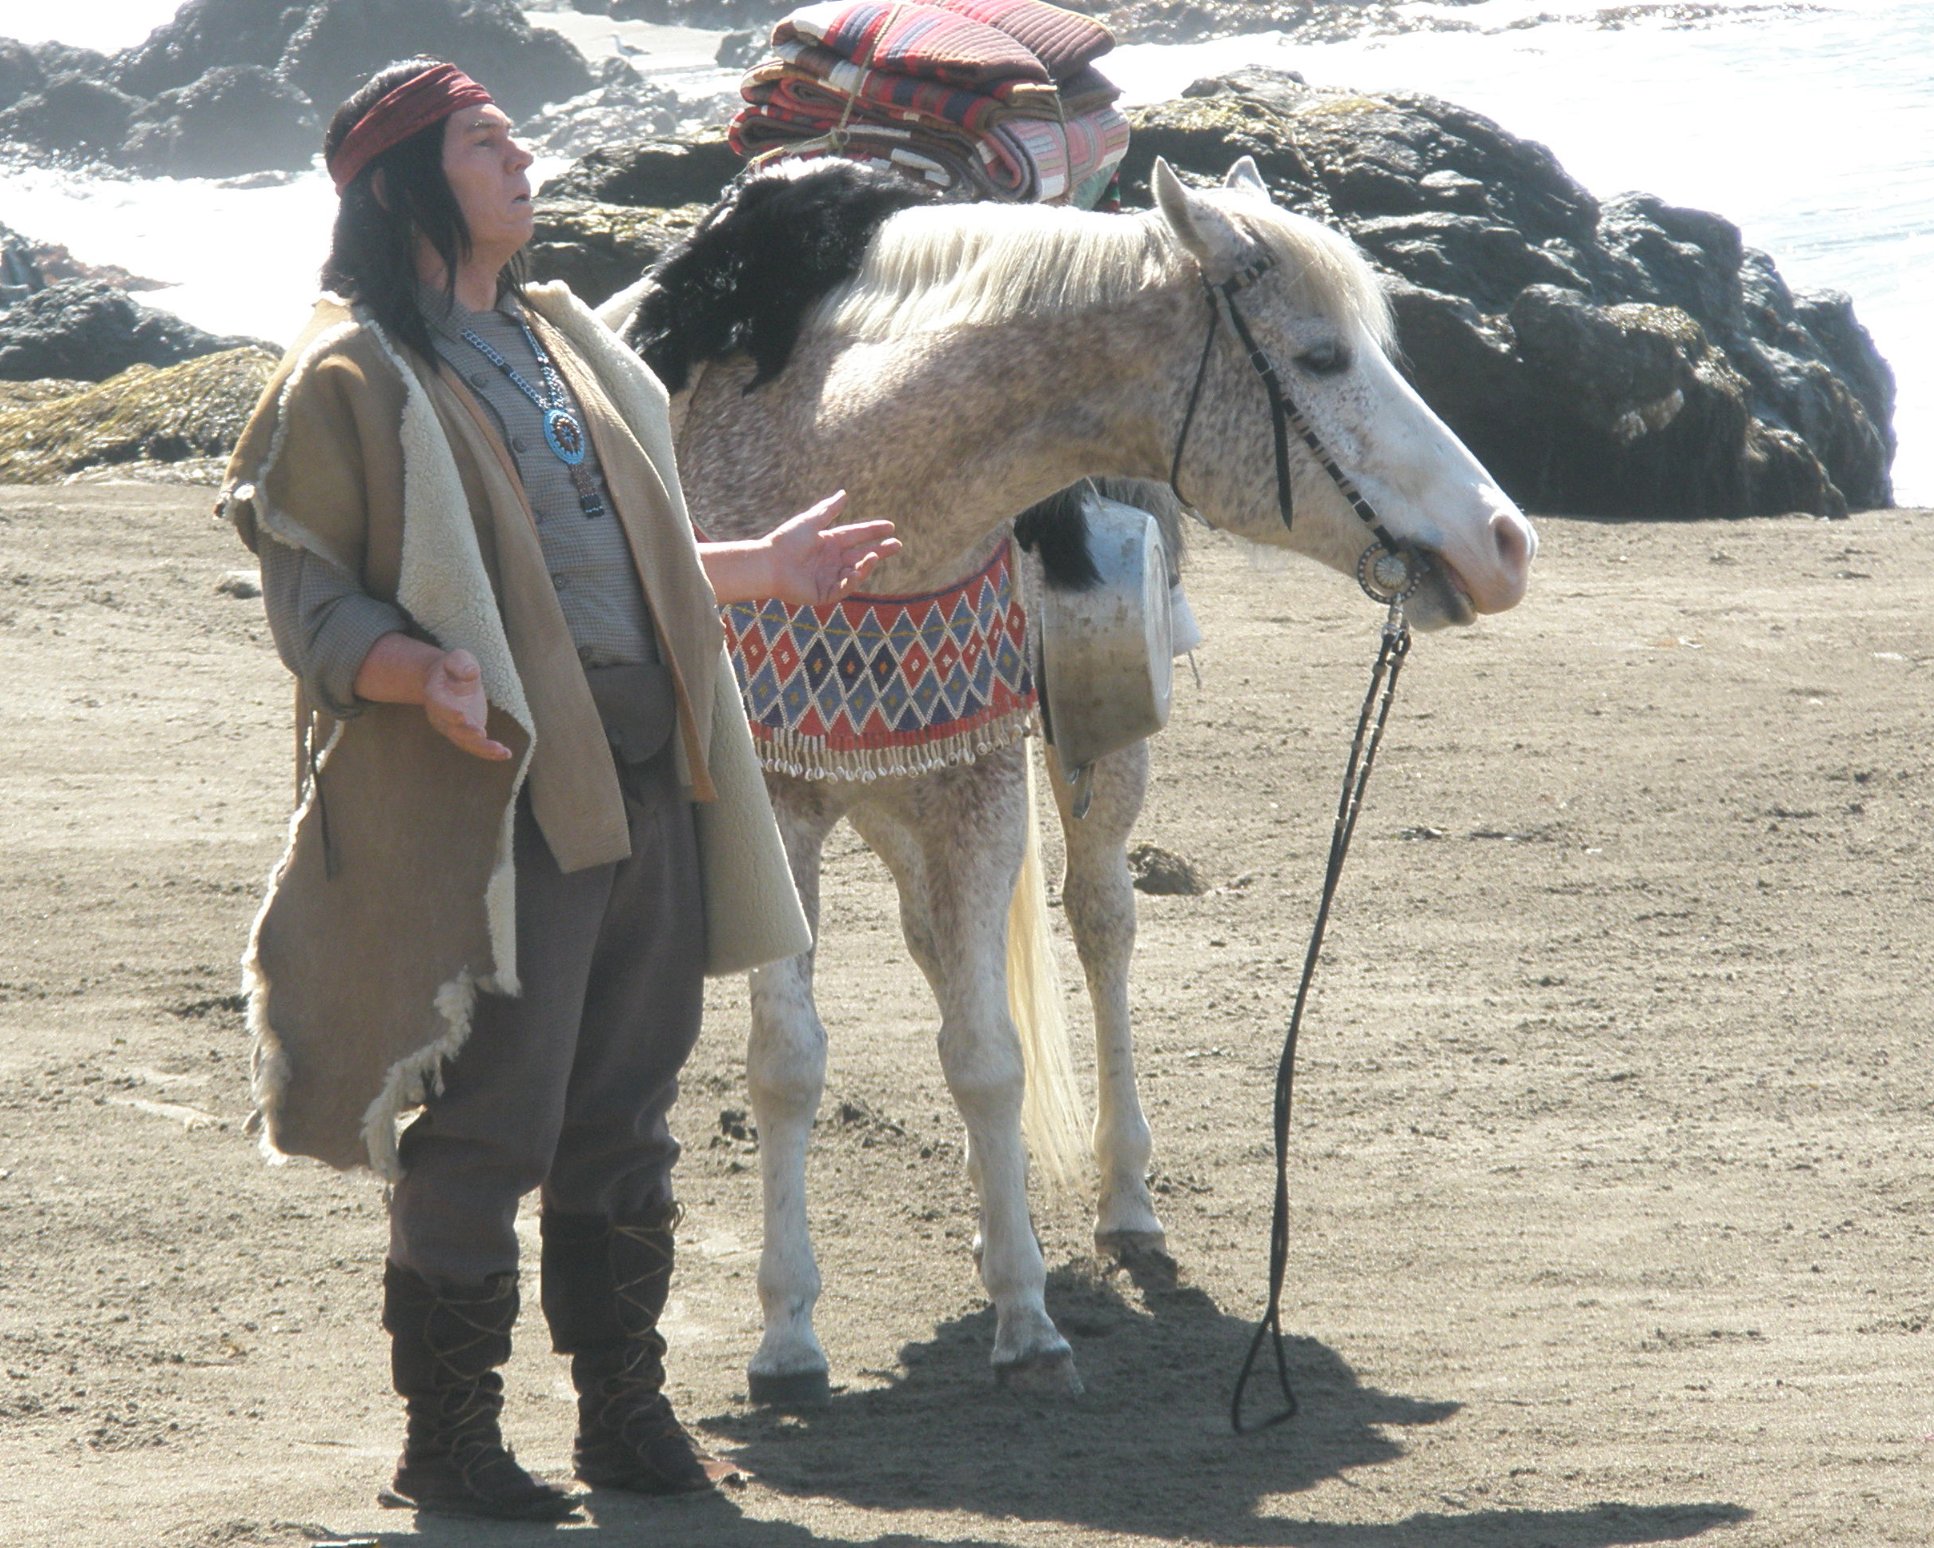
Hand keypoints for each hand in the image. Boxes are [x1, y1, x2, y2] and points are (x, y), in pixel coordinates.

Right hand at [422, 649, 511, 760]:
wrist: (446, 680)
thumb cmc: (453, 667)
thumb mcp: (458, 658)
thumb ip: (462, 664)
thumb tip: (471, 673)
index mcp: (435, 696)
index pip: (440, 706)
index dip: (449, 712)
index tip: (461, 716)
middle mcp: (441, 716)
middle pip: (452, 729)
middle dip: (467, 733)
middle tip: (482, 734)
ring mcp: (453, 727)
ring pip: (465, 742)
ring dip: (483, 748)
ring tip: (502, 751)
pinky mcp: (466, 733)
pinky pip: (476, 746)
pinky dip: (489, 752)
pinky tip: (506, 754)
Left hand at [761, 491, 900, 606]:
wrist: (768, 564)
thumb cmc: (786, 540)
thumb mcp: (810, 522)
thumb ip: (828, 510)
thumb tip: (844, 494)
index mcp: (829, 542)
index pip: (857, 535)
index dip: (873, 531)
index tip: (891, 526)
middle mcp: (832, 560)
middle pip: (861, 554)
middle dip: (880, 550)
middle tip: (897, 545)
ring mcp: (829, 577)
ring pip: (855, 571)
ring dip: (867, 565)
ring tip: (874, 556)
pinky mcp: (824, 593)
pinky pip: (843, 588)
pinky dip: (851, 581)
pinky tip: (855, 571)